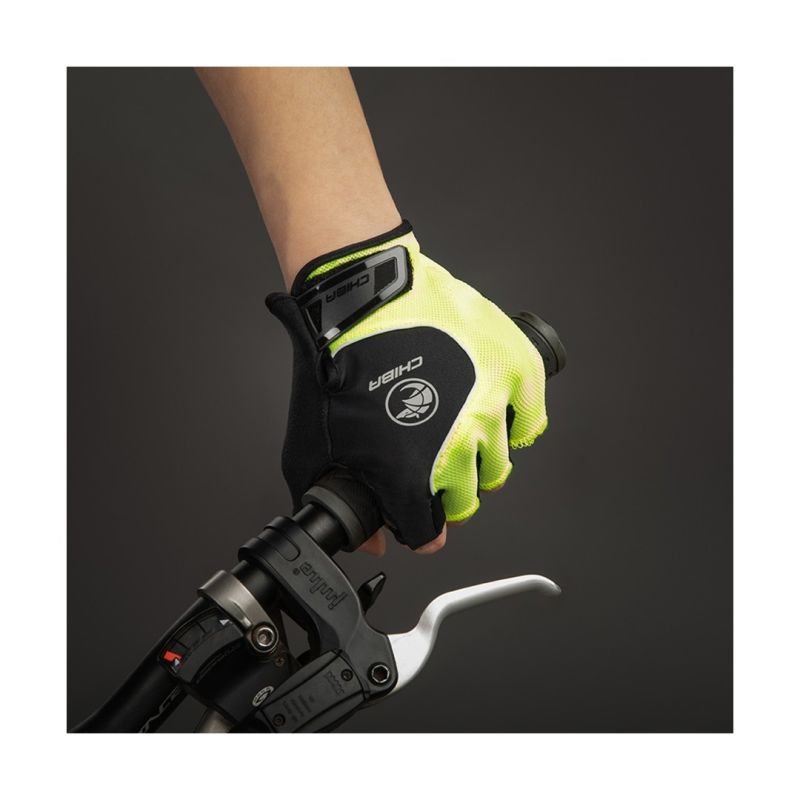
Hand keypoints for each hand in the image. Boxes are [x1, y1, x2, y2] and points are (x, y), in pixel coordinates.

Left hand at [269, 221, 546, 550]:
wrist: (370, 294)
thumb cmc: (343, 356)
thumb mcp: (317, 441)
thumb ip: (339, 496)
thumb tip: (372, 537)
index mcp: (417, 468)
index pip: (429, 530)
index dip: (419, 529)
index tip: (418, 521)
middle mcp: (465, 442)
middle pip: (470, 500)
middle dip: (450, 496)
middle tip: (437, 474)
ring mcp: (496, 404)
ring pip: (501, 465)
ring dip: (480, 459)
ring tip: (458, 435)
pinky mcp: (516, 369)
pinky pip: (532, 420)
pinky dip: (515, 422)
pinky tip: (490, 411)